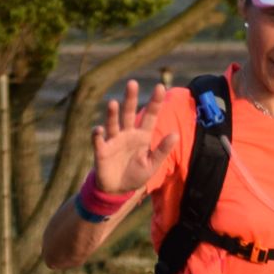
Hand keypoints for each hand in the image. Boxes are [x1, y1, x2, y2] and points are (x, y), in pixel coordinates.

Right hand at [89, 79, 178, 196]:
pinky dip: (97, 135)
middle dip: (130, 99)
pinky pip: (98, 140)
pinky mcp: (102, 151)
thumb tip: (175, 134)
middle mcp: (127, 134)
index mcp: (142, 136)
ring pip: (113, 123)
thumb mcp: (153, 165)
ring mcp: (114, 141)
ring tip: (113, 103)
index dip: (155, 102)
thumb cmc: (136, 175)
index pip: (150, 116)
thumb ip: (162, 150)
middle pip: (129, 113)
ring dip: (112, 114)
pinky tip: (99, 130)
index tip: (161, 87)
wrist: (118, 190)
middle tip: (133, 83)